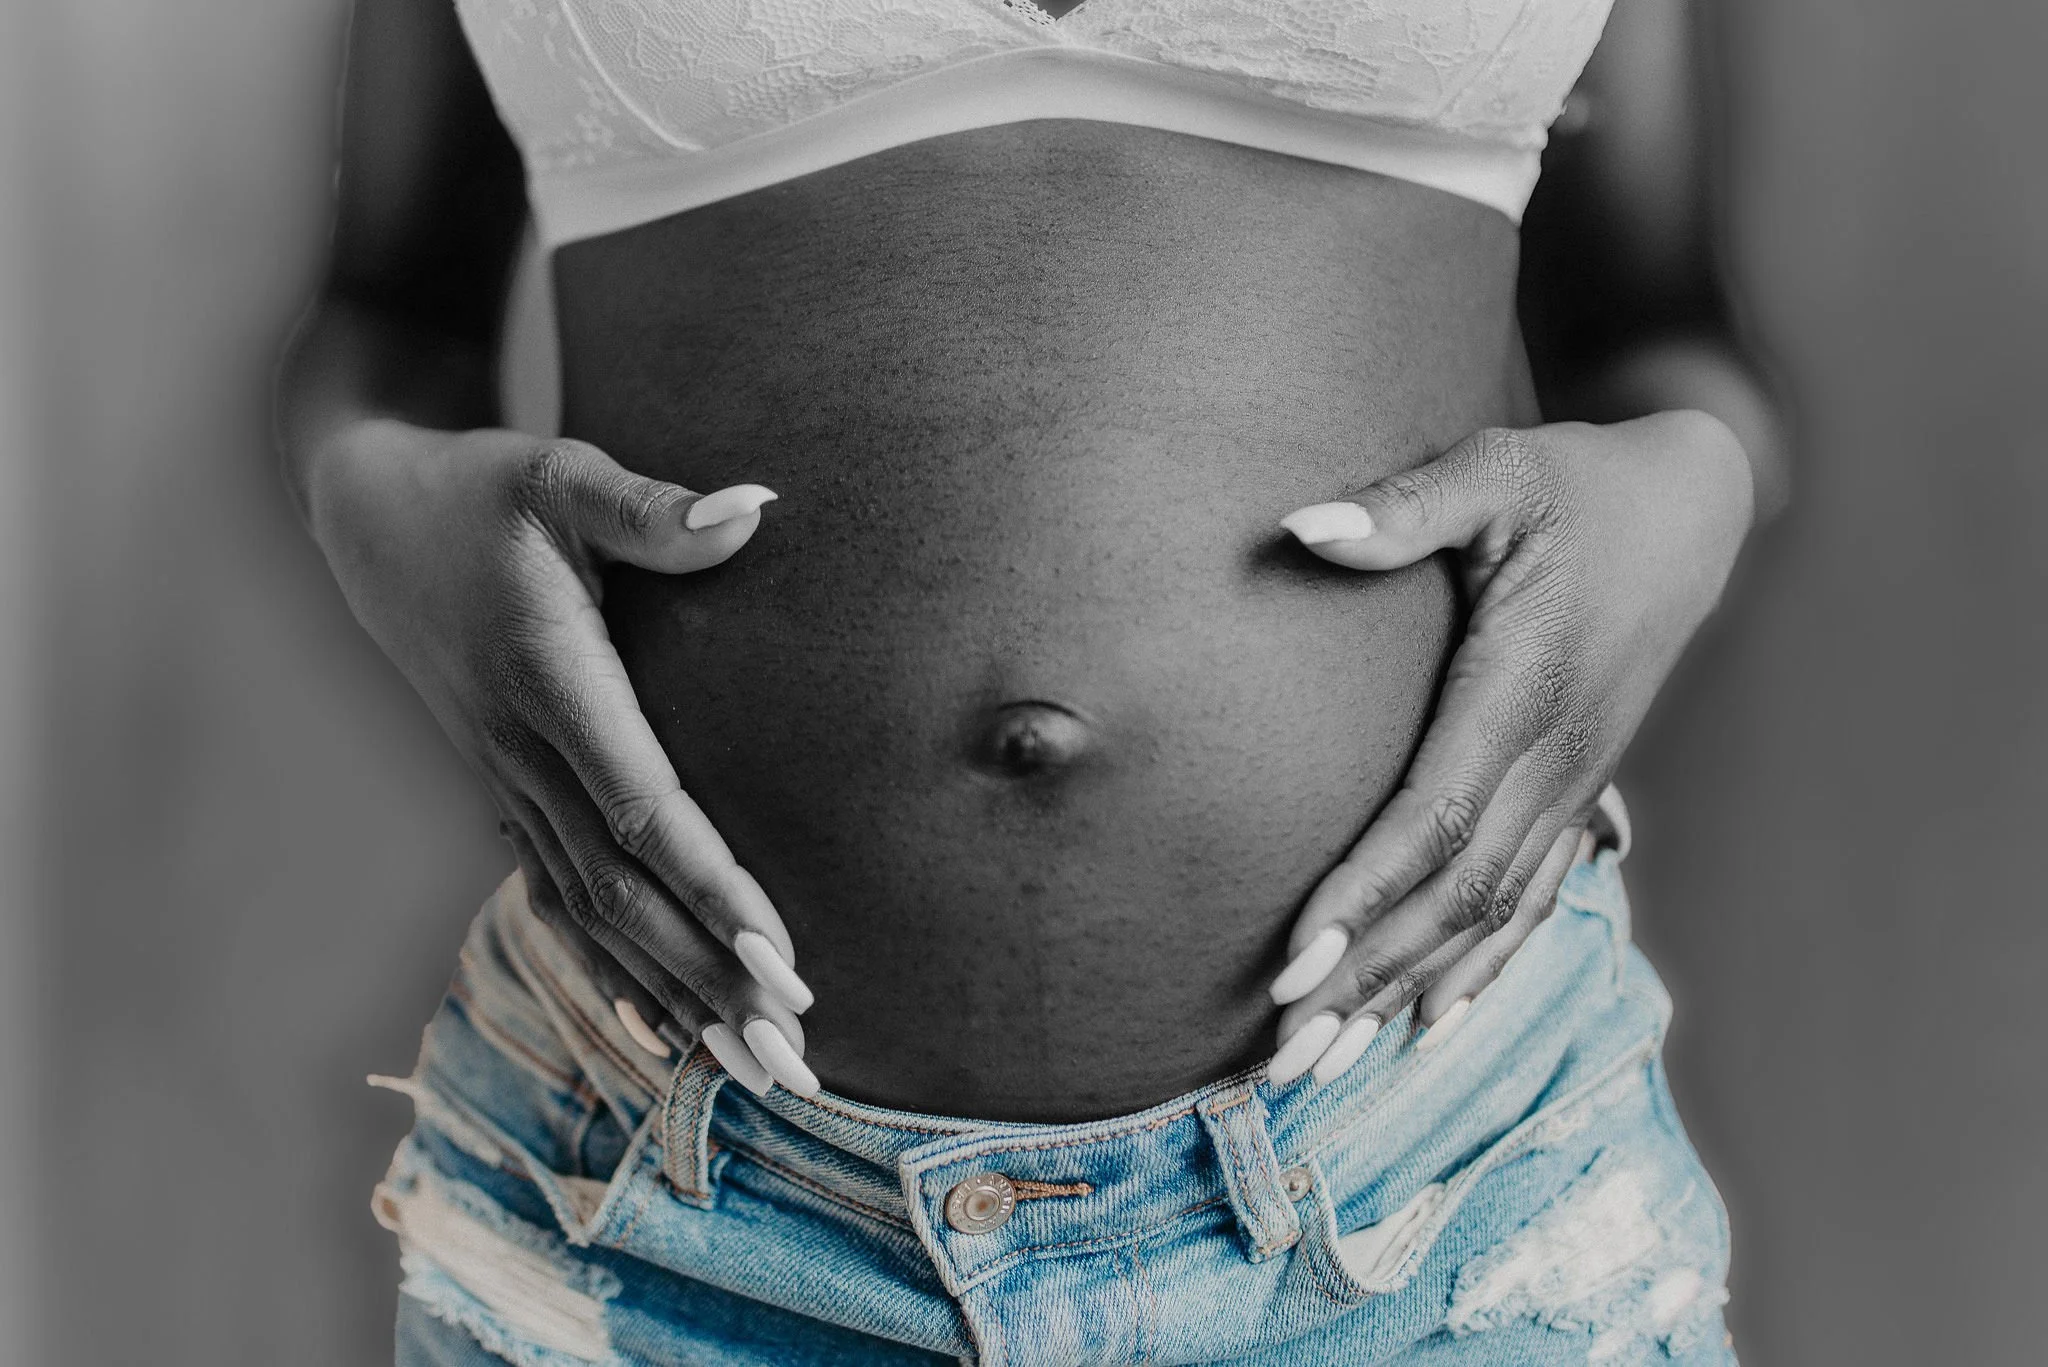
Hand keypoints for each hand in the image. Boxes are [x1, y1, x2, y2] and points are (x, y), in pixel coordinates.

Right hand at [305, 419, 813, 1095]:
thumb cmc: (480, 494)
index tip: (777, 959)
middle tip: (791, 1057)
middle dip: (709, 978)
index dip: (710, 887)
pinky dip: (612, 969)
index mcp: (544, 681)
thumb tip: (751, 512)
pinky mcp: (506, 792)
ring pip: (593, 914)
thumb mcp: (556, 475)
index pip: (641, 809)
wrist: (369, 520)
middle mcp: (520, 752)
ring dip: (674, 993)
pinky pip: (560, 899)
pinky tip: (663, 1031)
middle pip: (623, 891)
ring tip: (752, 1070)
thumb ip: (648, 506)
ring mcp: (507, 782)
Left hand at [1263, 412, 1752, 1086]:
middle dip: (1363, 979)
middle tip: (1279, 1059)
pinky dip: (1478, 971)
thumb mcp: (1497, 472)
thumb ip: (1405, 506)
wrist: (1692, 509)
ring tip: (1324, 1068)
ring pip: (1487, 919)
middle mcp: (1556, 760)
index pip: (1435, 820)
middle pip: (1453, 899)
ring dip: (1403, 993)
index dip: (1362, 896)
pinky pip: (1530, 903)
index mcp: (1526, 691)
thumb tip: (1302, 528)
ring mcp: (1574, 786)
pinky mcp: (1579, 793)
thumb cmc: (1577, 485)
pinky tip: (1426, 1025)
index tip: (1292, 964)